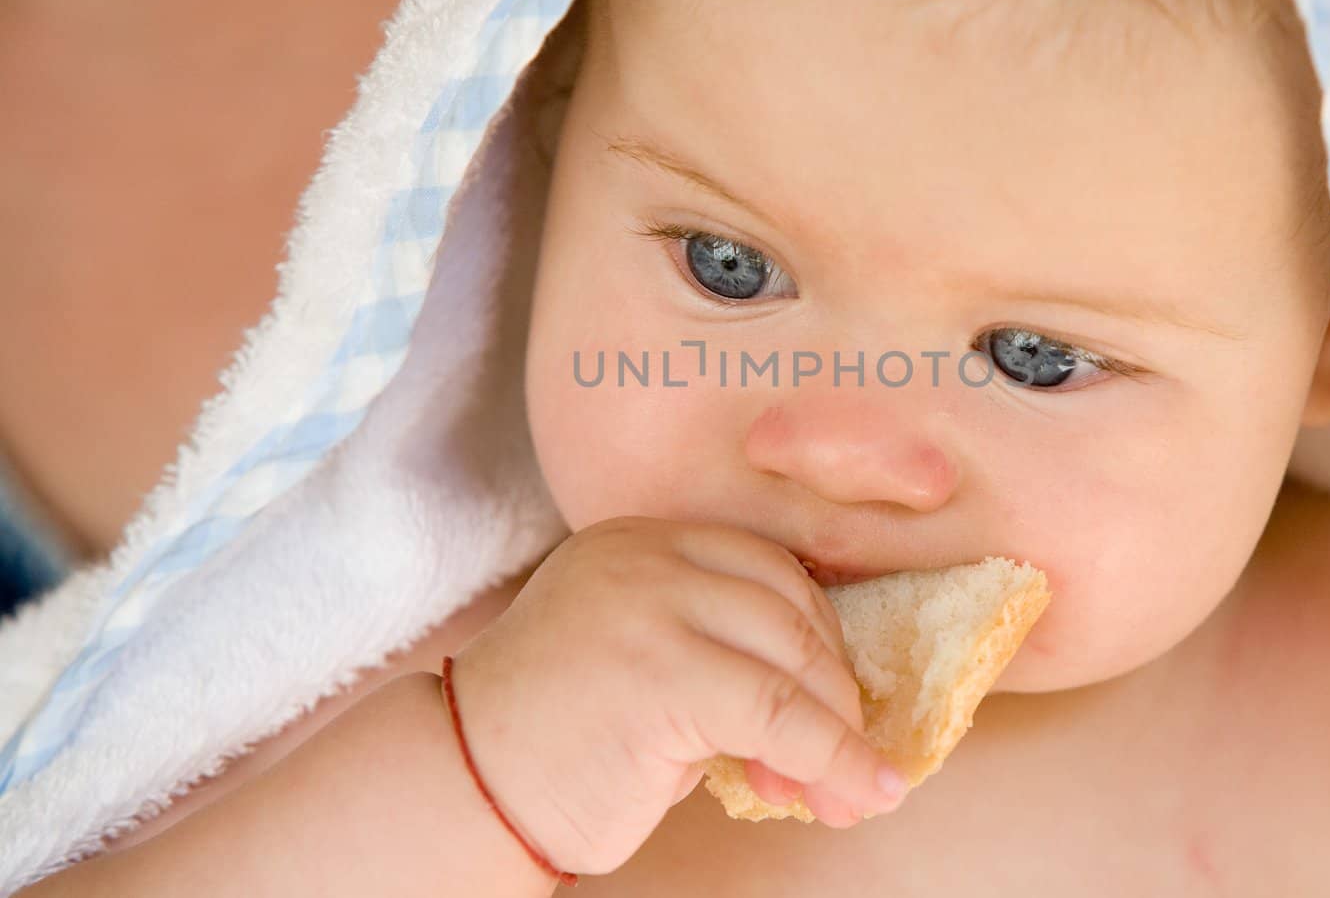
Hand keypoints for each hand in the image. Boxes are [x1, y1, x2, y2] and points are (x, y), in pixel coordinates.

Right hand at [447, 516, 907, 874]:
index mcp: (640, 541)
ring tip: (839, 797)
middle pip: (791, 608)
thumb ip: (720, 655)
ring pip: (795, 660)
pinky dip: (834, 759)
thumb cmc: (556, 742)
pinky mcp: (663, 672)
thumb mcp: (644, 664)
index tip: (834, 711)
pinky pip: (781, 715)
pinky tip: (859, 791)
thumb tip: (834, 707)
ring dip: (837, 735)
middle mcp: (647, 557)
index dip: (818, 643)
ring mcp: (651, 607)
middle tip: (846, 770)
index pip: (768, 571)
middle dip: (833, 695)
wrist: (461, 788)